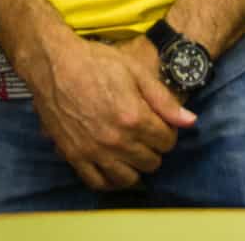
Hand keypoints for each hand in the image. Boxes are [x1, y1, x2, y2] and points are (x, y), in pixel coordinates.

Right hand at [29, 33, 194, 190]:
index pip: (167, 141)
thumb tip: (190, 121)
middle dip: (154, 148)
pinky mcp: (74, 156)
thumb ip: (164, 99)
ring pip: (128, 178)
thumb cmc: (96, 61)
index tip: (159, 122)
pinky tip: (114, 168)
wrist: (54, 63)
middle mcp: (116, 140)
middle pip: (151, 162)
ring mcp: (94, 151)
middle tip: (145, 134)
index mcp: (134, 117)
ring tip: (132, 151)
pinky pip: (98, 182)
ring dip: (135, 166)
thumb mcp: (135, 70)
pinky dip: (110, 181)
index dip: (167, 131)